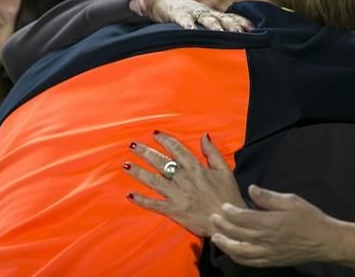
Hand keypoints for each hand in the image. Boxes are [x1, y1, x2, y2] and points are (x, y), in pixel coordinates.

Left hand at [124, 132, 245, 236]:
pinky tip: (130, 195)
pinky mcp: (173, 210)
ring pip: (153, 181)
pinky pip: (154, 204)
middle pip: (160, 162)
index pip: (177, 149)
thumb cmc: (228, 195)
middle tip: (133, 145)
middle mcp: (183, 179)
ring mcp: (176, 195)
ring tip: (126, 165)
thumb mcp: (224, 170)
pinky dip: (142, 200)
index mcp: (195, 168)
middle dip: (145, 152)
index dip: (165, 140)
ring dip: (138, 172)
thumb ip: (212, 152)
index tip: (154, 134)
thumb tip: (204, 135)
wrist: (227, 220)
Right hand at [142, 0, 253, 31]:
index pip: (229, 17)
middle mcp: (204, 12)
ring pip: (205, 18)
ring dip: (213, 25)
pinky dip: (188, 26)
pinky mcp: (177, 14)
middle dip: (232, 25)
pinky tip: (192, 31)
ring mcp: (191, 12)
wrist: (160, 0)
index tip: (254, 29)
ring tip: (220, 33)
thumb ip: (212, 30)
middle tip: (242, 34)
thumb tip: (229, 42)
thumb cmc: (183, 13)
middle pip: (221, 18)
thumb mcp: (200, 20)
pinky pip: (183, 20)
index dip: (241, 21)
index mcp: (211, 14)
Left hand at [210, 185, 338, 266]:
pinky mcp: (271, 262)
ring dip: (225, 245)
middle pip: (237, 234)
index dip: (229, 212)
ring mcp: (269, 254)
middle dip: (222, 226)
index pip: (242, 218)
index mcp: (271, 223)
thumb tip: (251, 189)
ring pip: (240, 252)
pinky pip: (249, 262)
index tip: (223, 206)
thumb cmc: (309, 218)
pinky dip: (237, 257)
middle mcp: (267, 240)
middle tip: (213, 217)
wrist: (325, 241)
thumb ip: (268, 197)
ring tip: (216, 237)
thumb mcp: (291, 200)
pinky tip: (231, 251)